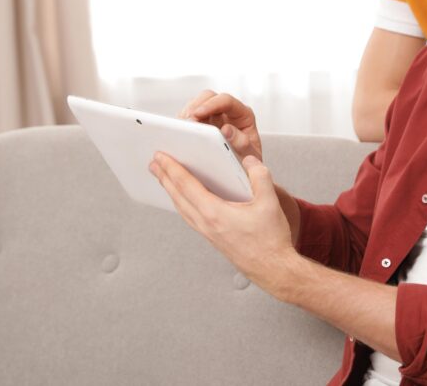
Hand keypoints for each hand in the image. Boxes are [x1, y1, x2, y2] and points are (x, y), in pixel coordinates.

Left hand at [149, 151, 296, 290]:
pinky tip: (185, 201)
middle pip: (178, 197)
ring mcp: (208, 233)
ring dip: (171, 192)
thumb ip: (260, 176)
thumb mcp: (270, 202)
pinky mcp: (213, 239)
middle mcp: (206, 224)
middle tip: (154, 164)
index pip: (187, 185)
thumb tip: (250, 161)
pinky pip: (190, 217)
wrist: (273, 269)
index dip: (172, 169)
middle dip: (164, 178)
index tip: (161, 157)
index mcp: (215, 213)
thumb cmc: (271, 240)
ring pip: (182, 208)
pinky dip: (182, 204)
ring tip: (164, 180)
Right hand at [179, 90, 261, 161]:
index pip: (226, 101)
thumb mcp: (249, 156)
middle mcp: (227, 113)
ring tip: (181, 130)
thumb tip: (227, 129)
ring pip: (196, 104)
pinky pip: (188, 117)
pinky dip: (182, 124)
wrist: (242, 174)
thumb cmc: (248, 163)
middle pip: (208, 97)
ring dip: (186, 114)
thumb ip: (241, 142)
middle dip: (195, 107)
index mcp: (243, 115)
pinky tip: (179, 134)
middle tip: (187, 123)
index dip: (211, 104)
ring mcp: (213, 118)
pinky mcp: (201, 126)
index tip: (199, 113)